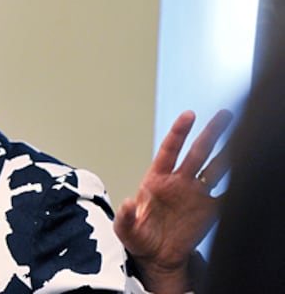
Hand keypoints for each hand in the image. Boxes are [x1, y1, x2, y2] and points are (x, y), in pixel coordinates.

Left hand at [114, 109, 231, 293]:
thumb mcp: (125, 229)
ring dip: (229, 154)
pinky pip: (227, 195)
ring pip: (216, 167)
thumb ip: (125, 217)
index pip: (170, 150)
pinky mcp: (209, 209)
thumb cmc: (140, 237)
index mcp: (157, 179)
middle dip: (211, 132)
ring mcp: (196, 194)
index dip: (179, 132)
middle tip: (224, 115)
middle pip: (198, 151)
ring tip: (243, 139)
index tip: (189, 115)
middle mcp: (179, 181)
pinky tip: (248, 176)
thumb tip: (127, 204)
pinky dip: (238, 186)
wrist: (157, 257)